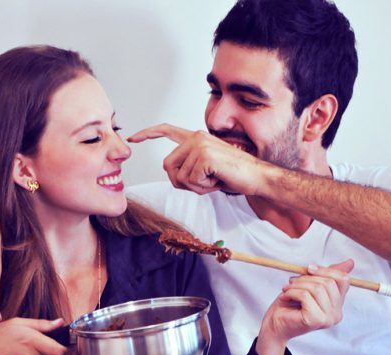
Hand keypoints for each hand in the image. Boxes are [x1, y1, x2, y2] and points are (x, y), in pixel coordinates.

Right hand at [0, 318, 66, 354]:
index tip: (62, 341)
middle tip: (34, 339)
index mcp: (32, 341)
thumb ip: (41, 324)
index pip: (60, 352)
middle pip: (52, 354)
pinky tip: (18, 353)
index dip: (64, 347)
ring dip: (37, 353)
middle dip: (48, 347)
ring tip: (22, 345)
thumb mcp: (17, 323)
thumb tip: (59, 322)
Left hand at [128, 123, 269, 195]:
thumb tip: (173, 174)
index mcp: (196, 138)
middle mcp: (196, 137)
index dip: (148, 134)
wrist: (257, 177)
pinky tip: (218, 179)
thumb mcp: (206, 170)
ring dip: (196, 187)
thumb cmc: (233, 175)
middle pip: (168, 167)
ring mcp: (200, 145)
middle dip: (182, 183)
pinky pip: (191, 181)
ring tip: (214, 179)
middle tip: (205, 183)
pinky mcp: (205, 156)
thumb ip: (189, 167)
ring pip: (179, 177)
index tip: (133, 138)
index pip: (167, 131)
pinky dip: (203, 187)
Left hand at [255, 259, 353, 354]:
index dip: (326, 270)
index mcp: (338, 304)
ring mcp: (328, 318)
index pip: (344, 279)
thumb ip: (327, 275)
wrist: (275, 323)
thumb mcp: (310, 284)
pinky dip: (291, 292)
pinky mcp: (316, 320)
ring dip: (297, 284)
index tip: (309, 268)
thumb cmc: (290, 303)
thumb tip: (350, 262)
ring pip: (317, 288)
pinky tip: (284, 297)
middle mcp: (337, 313)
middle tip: (292, 281)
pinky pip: (305, 296)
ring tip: (287, 289)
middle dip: (306, 277)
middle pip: (328, 282)